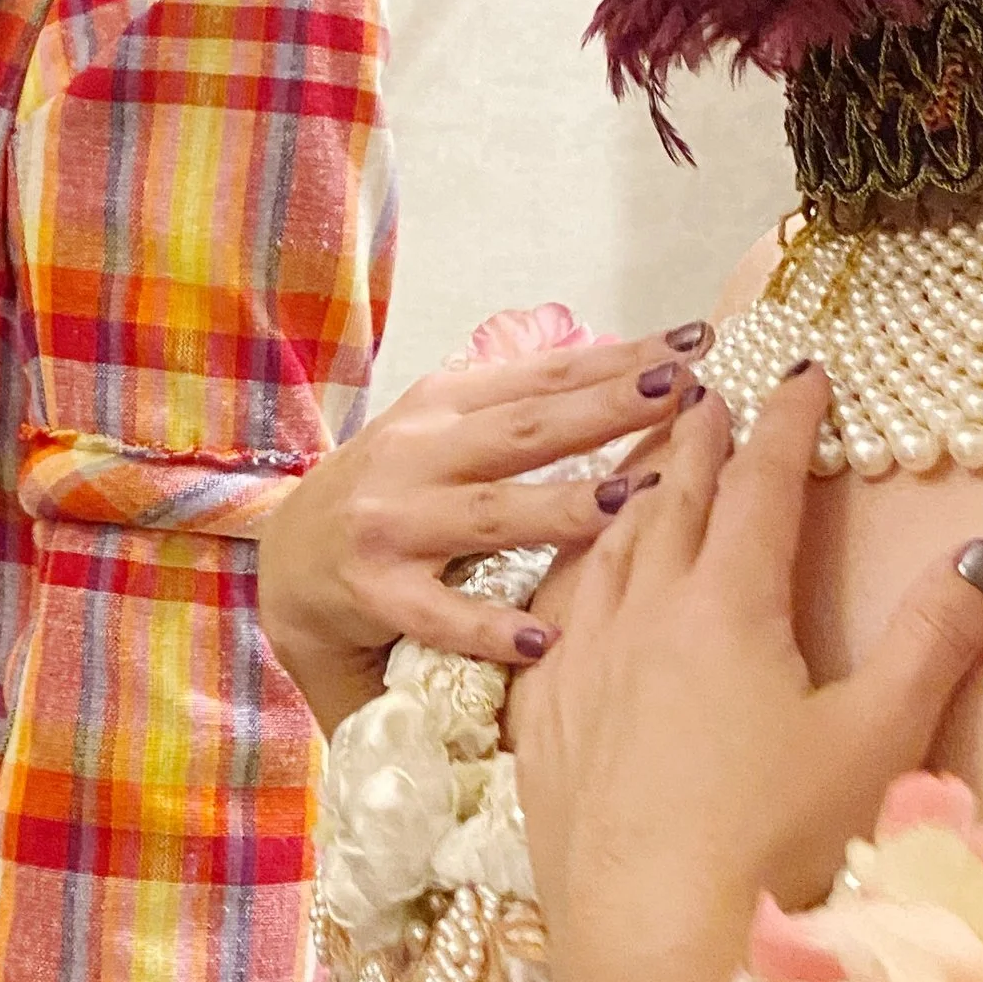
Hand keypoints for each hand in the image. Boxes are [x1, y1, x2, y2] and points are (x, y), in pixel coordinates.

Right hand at [257, 322, 712, 731]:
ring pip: (489, 512)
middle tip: (680, 392)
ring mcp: (392, 521)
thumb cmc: (392, 494)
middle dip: (606, 407)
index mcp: (443, 406)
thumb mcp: (443, 433)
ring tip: (632, 501)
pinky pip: (438, 612)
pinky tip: (541, 639)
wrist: (288, 562)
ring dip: (562, 506)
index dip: (618, 358)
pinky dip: (488, 626)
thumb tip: (630, 369)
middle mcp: (416, 453)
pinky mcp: (373, 591)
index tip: (694, 342)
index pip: (544, 376)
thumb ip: (518, 405)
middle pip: (526, 428)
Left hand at [514, 363, 982, 981]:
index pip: (759, 487)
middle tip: (701, 394)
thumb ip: (936, 640)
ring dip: (623, 503)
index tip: (798, 374)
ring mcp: (579, 673)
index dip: (783, 426)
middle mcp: (641, 620)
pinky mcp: (540, 730)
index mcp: (727, 608)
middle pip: (666, 506)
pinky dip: (569, 583)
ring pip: (600, 558)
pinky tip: (569, 594)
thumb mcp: (882, 740)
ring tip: (635, 473)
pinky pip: (549, 625)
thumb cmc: (783, 848)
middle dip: (691, 444)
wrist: (654, 952)